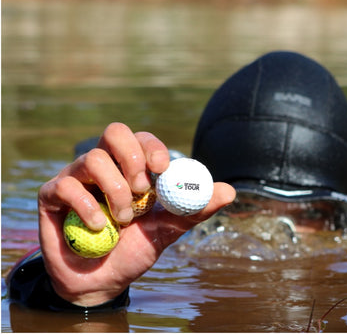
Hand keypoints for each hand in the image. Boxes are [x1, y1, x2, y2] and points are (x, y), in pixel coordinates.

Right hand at [38, 122, 235, 306]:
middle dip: (132, 159)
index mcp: (130, 168)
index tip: (163, 168)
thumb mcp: (167, 229)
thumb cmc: (134, 249)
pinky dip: (88, 208)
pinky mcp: (51, 195)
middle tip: (143, 189)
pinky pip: (66, 185)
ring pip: (93, 159)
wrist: (101, 280)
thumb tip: (230, 191)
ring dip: (115, 192)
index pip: (141, 138)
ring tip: (123, 220)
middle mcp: (103, 165)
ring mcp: (76, 177)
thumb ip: (193, 210)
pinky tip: (100, 228)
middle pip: (115, 132)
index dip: (152, 147)